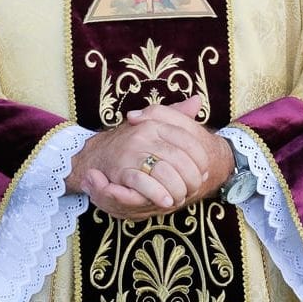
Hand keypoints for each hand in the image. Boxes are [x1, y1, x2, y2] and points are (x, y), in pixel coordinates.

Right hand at [66, 96, 232, 219]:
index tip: (204, 172)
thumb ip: (176, 115)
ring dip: (177, 189)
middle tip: (194, 188)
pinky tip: (167, 201)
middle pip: (180, 160)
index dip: (201, 160)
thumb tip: (198, 100)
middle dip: (191, 178)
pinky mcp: (121, 169)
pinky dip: (158, 194)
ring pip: (165, 172)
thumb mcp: (154, 125)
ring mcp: (131, 151)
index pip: (188, 141)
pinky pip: (145, 183)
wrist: (98, 154)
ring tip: (181, 197)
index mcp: (155, 123)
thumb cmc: (133, 143)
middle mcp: (144, 134)